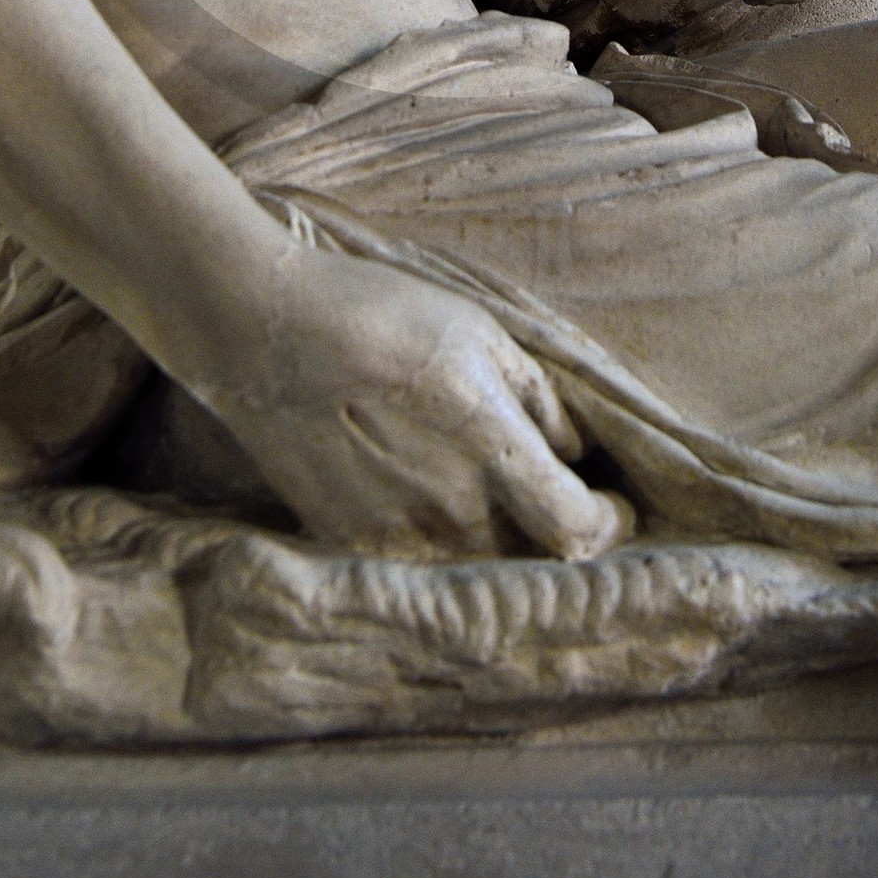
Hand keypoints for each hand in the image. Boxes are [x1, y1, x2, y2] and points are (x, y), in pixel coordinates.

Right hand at [189, 239, 631, 559]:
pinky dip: (437, 541)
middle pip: (530, 555)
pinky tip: (422, 493)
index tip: (611, 505)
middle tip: (549, 493)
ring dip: (495, 538)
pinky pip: (418, 561)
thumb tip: (575, 450)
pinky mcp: (351, 543)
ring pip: (474, 563)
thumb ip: (537, 399)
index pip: (577, 530)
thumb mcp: (478, 331)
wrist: (266, 331)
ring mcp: (397, 535)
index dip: (607, 525)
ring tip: (481, 490)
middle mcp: (451, 509)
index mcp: (492, 448)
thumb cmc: (379, 313)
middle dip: (551, 529)